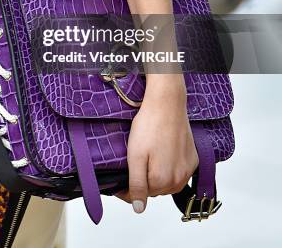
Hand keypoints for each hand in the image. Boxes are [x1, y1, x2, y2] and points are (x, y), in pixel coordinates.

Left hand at [116, 78, 198, 212]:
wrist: (167, 104)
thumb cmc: (149, 126)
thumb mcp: (135, 156)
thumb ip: (137, 185)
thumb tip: (139, 209)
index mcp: (161, 181)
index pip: (140, 197)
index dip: (127, 189)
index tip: (119, 180)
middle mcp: (178, 179)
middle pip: (155, 190)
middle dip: (143, 181)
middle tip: (134, 162)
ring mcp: (188, 169)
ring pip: (168, 183)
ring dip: (157, 176)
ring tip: (149, 157)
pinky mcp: (193, 159)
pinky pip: (180, 172)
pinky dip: (170, 168)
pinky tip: (163, 154)